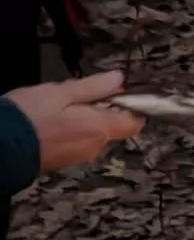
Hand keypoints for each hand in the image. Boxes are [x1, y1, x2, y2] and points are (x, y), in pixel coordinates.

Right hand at [6, 70, 140, 171]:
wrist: (1, 146)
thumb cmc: (28, 117)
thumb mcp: (61, 92)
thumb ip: (93, 87)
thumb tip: (118, 79)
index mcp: (100, 128)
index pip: (135, 122)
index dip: (131, 107)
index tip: (117, 93)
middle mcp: (96, 146)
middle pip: (113, 126)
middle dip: (102, 109)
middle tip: (77, 95)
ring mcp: (81, 155)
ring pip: (94, 133)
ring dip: (85, 119)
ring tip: (59, 107)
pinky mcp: (66, 160)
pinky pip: (79, 141)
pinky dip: (73, 130)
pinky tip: (53, 120)